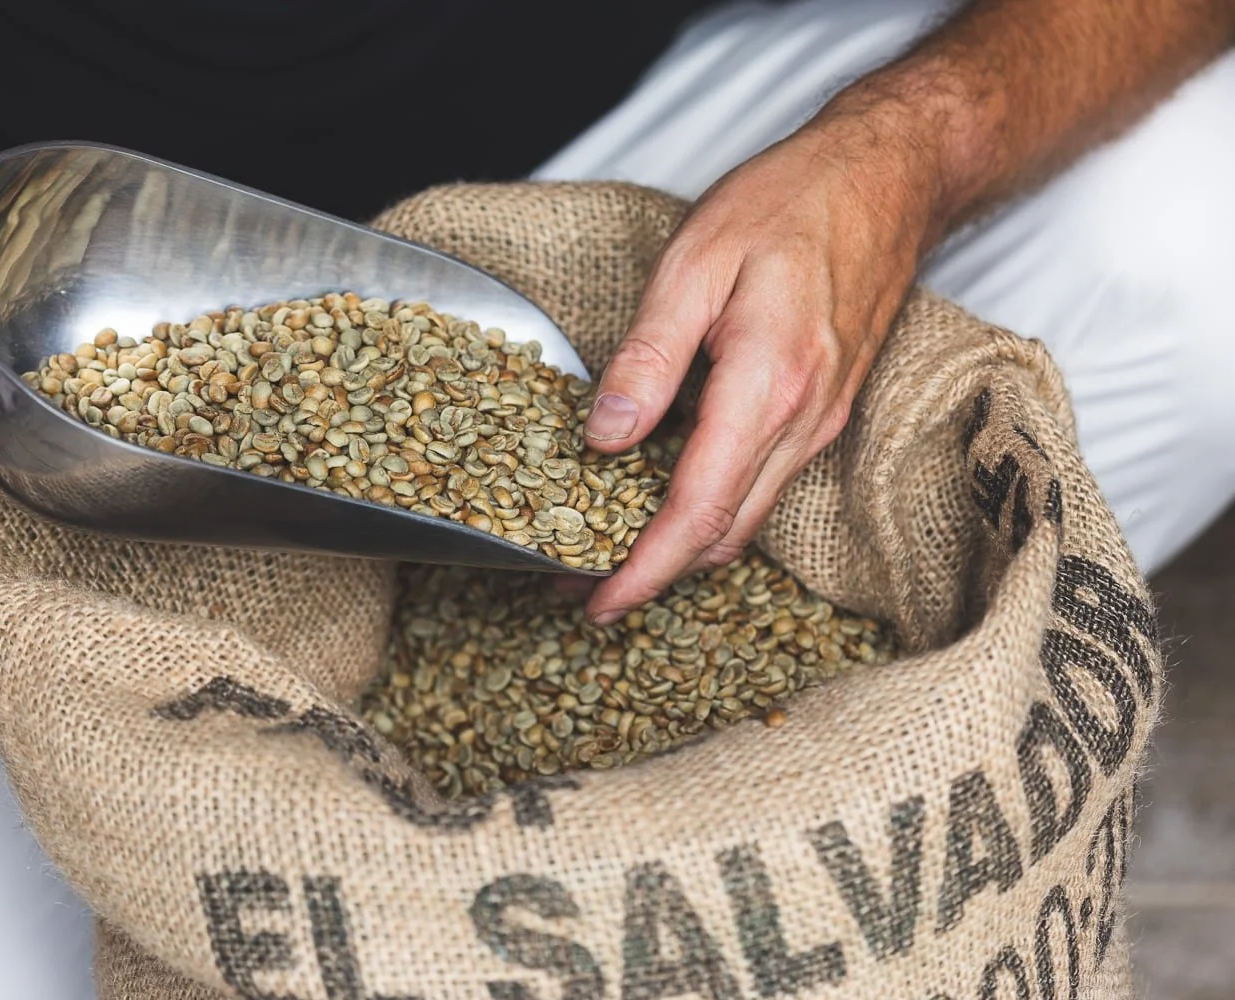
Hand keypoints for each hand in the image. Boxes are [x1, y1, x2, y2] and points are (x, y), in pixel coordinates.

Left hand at [581, 111, 940, 623]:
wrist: (890, 176)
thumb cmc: (792, 202)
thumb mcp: (694, 263)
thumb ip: (648, 357)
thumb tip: (605, 438)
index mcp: (768, 385)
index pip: (698, 510)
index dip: (643, 569)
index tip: (596, 601)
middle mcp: (804, 419)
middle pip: (725, 534)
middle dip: (652, 576)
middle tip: (581, 587)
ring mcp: (821, 421)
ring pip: (747, 518)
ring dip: (682, 550)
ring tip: (612, 550)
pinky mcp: (824, 412)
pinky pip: (764, 486)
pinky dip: (713, 512)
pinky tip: (667, 499)